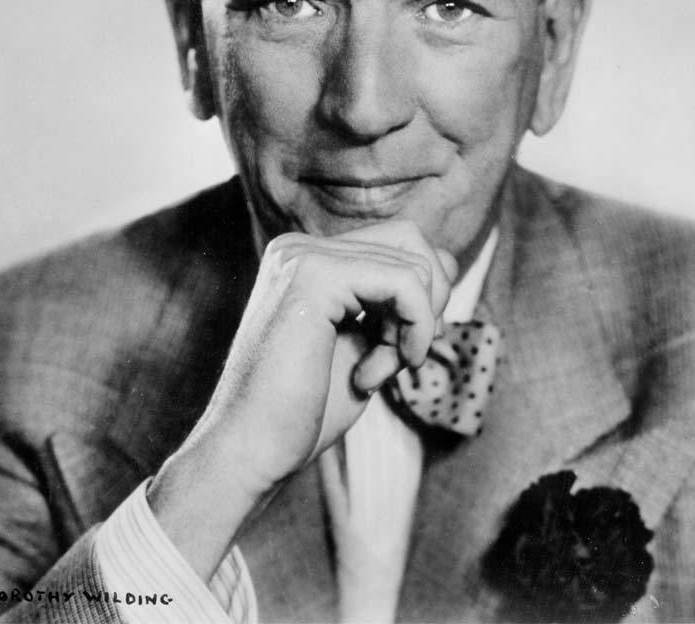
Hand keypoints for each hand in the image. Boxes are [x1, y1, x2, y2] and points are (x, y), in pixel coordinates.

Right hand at [148, 219, 456, 579]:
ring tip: (373, 373)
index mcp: (308, 258)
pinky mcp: (313, 276)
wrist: (248, 454)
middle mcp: (300, 246)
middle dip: (425, 305)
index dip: (421, 300)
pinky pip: (405, 283)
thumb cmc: (303, 411)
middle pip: (411, 241)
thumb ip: (398, 302)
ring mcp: (302, 255)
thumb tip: (446, 260)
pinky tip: (375, 374)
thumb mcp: (366, 344)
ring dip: (413, 329)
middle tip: (398, 359)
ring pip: (413, 263)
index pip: (399, 245)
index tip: (398, 354)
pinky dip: (415, 329)